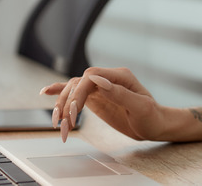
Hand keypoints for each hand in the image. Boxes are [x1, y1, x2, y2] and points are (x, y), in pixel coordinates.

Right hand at [40, 67, 163, 142]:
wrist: (154, 125)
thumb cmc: (151, 117)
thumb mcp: (139, 107)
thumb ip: (119, 93)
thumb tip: (97, 81)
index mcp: (119, 76)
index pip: (90, 77)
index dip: (78, 92)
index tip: (74, 111)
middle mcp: (107, 79)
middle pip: (78, 83)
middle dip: (67, 103)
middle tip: (63, 124)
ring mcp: (100, 87)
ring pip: (73, 89)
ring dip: (62, 105)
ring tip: (57, 123)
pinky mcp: (95, 97)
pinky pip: (76, 92)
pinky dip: (60, 91)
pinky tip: (47, 92)